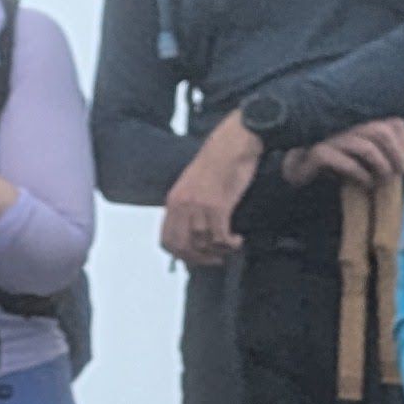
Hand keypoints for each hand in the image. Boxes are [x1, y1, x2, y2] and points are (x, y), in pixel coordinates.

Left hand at [157, 113, 261, 264]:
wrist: (232, 144)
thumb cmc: (217, 163)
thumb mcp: (192, 186)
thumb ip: (188, 208)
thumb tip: (193, 234)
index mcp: (173, 201)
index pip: (167, 239)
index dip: (180, 255)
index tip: (195, 259)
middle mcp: (182, 205)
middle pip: (183, 246)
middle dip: (199, 259)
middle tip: (215, 259)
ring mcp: (198, 206)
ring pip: (203, 243)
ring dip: (218, 251)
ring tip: (230, 247)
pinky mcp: (218, 205)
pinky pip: (220, 236)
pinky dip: (229, 244)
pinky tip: (237, 240)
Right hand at [273, 117, 403, 191]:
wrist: (300, 173)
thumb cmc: (338, 167)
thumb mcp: (368, 160)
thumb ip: (390, 154)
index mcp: (365, 130)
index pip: (394, 124)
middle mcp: (350, 132)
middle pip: (380, 131)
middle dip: (395, 153)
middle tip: (400, 173)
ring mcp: (334, 141)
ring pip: (364, 145)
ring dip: (379, 164)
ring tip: (382, 180)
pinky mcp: (319, 154)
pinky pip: (342, 160)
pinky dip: (358, 173)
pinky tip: (364, 184)